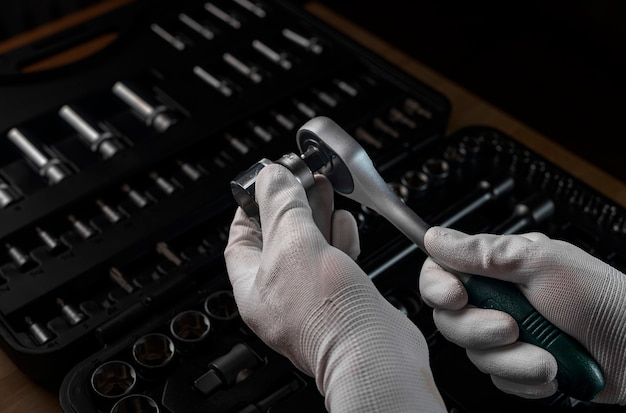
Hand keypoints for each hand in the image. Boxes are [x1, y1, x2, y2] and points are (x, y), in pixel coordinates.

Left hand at [225, 164, 445, 412]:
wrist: (373, 351)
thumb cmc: (325, 314)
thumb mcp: (292, 242)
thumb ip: (280, 204)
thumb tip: (270, 177)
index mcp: (252, 287)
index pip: (241, 239)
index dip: (252, 206)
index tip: (266, 182)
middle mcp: (280, 296)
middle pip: (279, 238)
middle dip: (292, 203)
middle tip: (302, 177)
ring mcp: (312, 299)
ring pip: (310, 247)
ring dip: (318, 215)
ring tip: (324, 187)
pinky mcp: (342, 299)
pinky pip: (335, 261)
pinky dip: (339, 237)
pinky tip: (344, 222)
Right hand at [419, 226, 625, 403]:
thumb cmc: (604, 299)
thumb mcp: (542, 264)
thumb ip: (484, 252)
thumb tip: (436, 237)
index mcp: (499, 265)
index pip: (442, 271)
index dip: (438, 287)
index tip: (455, 297)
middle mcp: (499, 298)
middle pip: (450, 318)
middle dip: (479, 329)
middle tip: (510, 326)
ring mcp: (509, 334)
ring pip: (474, 354)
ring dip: (513, 359)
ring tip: (546, 353)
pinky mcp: (519, 365)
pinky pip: (498, 379)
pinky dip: (525, 378)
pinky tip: (550, 367)